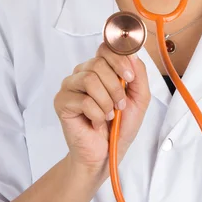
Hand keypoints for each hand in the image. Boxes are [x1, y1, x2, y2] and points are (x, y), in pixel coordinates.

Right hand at [54, 42, 150, 174]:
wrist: (107, 153)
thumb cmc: (120, 125)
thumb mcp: (139, 97)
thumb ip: (138, 73)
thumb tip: (131, 54)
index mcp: (100, 69)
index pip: (105, 48)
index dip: (119, 60)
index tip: (129, 77)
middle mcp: (82, 73)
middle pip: (98, 63)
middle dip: (115, 86)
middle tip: (120, 104)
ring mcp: (70, 87)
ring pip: (89, 80)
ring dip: (106, 101)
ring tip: (109, 114)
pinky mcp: (62, 102)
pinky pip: (83, 101)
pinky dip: (97, 114)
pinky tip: (97, 122)